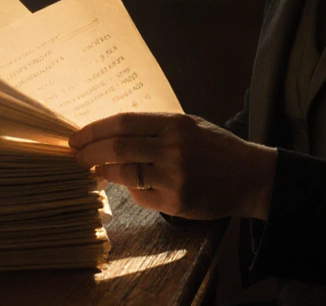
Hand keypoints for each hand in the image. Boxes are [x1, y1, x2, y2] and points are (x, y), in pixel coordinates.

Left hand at [69, 112, 276, 220]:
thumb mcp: (189, 126)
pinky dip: (131, 190)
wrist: (250, 176)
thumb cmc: (216, 149)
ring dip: (102, 172)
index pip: (123, 123)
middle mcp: (173, 148)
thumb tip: (110, 134)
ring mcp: (175, 176)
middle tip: (75, 156)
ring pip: (124, 174)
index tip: (76, 137)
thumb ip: (154, 129)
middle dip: (88, 152)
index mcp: (175, 124)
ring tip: (93, 171)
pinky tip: (130, 186)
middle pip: (117, 148)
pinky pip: (141, 196)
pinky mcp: (176, 202)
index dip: (94, 130)